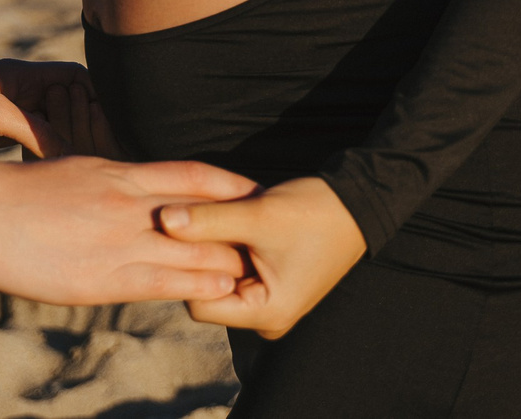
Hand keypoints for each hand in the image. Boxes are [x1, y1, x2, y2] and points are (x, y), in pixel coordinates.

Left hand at [0, 59, 119, 157]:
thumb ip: (34, 129)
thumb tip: (69, 154)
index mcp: (24, 77)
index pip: (76, 79)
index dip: (98, 96)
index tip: (115, 120)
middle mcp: (22, 95)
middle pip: (71, 104)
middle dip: (89, 124)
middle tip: (106, 149)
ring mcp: (11, 116)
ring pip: (54, 128)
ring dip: (70, 144)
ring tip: (88, 165)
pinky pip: (35, 145)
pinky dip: (49, 158)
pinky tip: (58, 175)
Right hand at [0, 155, 259, 305]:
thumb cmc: (15, 192)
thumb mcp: (72, 170)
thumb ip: (106, 182)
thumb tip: (129, 186)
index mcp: (119, 172)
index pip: (192, 174)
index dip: (229, 185)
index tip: (256, 191)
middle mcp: (128, 203)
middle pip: (204, 212)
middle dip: (240, 225)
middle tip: (274, 235)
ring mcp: (119, 240)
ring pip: (193, 248)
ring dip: (229, 259)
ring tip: (261, 269)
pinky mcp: (103, 278)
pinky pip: (164, 281)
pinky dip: (198, 284)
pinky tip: (222, 290)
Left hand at [159, 176, 365, 336]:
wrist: (358, 202)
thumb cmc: (314, 213)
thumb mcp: (257, 215)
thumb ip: (207, 220)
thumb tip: (162, 220)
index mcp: (267, 315)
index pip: (199, 302)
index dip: (185, 267)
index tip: (176, 232)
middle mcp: (267, 318)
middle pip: (209, 291)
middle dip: (199, 256)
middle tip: (189, 219)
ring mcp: (269, 302)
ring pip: (221, 276)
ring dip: (214, 247)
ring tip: (211, 215)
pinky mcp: (271, 284)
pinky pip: (237, 269)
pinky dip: (229, 245)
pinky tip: (225, 218)